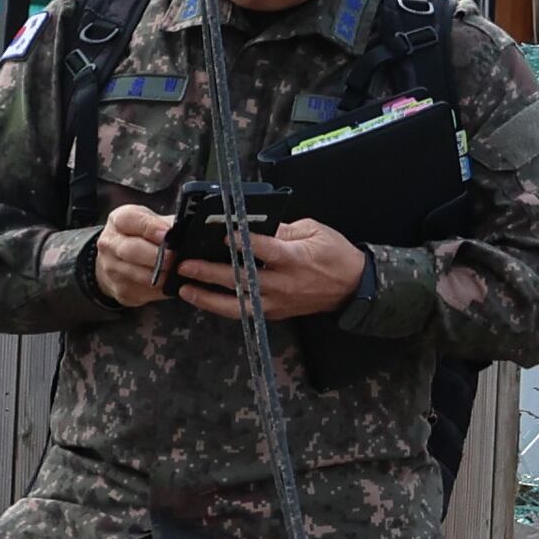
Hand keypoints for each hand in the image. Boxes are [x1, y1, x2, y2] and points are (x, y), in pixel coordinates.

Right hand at [91, 202, 176, 308]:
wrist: (117, 259)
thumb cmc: (140, 236)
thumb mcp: (152, 220)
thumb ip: (168, 223)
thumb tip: (191, 229)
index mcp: (118, 221)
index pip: (130, 220)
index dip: (150, 228)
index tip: (168, 234)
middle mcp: (110, 244)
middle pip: (132, 250)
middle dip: (157, 256)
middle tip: (175, 258)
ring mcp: (112, 269)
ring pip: (139, 275)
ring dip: (162, 275)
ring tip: (179, 271)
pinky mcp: (120, 290)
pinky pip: (145, 292)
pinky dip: (162, 289)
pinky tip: (172, 283)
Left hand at [173, 216, 367, 320]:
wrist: (353, 287)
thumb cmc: (335, 254)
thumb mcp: (314, 231)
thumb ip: (283, 230)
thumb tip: (254, 225)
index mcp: (296, 259)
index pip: (265, 251)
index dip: (243, 244)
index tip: (222, 237)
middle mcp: (284, 283)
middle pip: (243, 280)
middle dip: (211, 273)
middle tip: (187, 265)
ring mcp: (278, 302)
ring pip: (238, 304)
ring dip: (208, 298)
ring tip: (185, 290)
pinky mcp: (274, 312)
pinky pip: (244, 311)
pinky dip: (222, 306)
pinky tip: (203, 298)